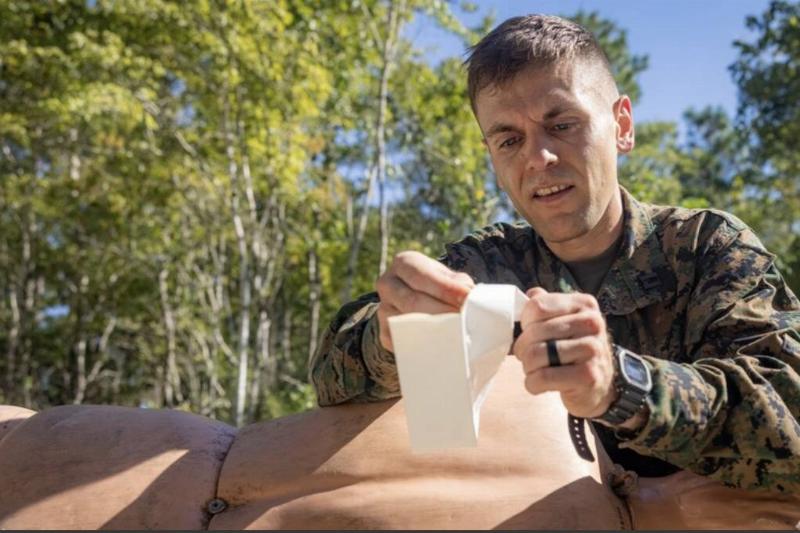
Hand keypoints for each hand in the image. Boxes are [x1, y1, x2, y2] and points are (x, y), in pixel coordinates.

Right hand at [375, 251, 474, 351]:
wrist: (418, 299)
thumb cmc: (438, 285)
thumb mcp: (448, 277)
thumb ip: (459, 284)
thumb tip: (470, 299)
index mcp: (404, 264)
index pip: (422, 276)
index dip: (445, 288)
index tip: (466, 299)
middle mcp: (387, 284)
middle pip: (413, 301)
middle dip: (442, 312)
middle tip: (465, 321)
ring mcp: (383, 310)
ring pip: (406, 323)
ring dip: (434, 330)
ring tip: (458, 334)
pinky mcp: (384, 333)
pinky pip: (402, 342)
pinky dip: (423, 345)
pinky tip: (442, 346)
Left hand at [512, 287, 616, 418]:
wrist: (598, 384)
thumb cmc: (573, 350)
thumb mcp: (564, 321)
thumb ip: (546, 305)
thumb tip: (531, 294)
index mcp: (584, 304)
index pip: (537, 306)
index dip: (525, 323)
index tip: (529, 332)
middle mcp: (592, 323)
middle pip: (534, 332)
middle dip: (522, 348)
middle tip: (527, 356)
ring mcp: (592, 349)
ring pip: (536, 355)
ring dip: (527, 367)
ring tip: (535, 369)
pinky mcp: (588, 375)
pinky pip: (544, 377)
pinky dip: (533, 383)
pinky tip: (539, 384)